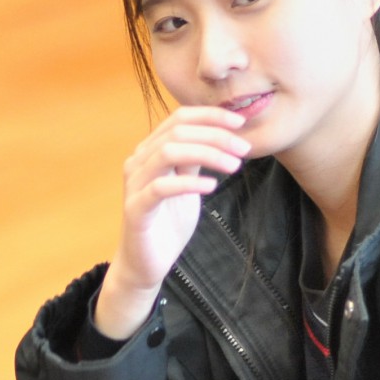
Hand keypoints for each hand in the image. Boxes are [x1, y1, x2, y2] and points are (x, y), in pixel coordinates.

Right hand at [94, 107, 251, 339]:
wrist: (146, 263)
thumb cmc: (168, 222)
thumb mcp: (188, 183)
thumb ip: (196, 159)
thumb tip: (222, 134)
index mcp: (150, 150)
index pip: (179, 118)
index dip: (211, 116)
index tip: (240, 122)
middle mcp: (139, 161)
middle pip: (177, 132)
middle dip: (216, 135)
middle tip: (244, 148)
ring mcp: (135, 184)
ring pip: (169, 153)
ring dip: (207, 154)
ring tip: (234, 165)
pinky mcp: (136, 209)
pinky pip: (161, 187)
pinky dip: (189, 183)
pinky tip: (212, 186)